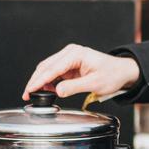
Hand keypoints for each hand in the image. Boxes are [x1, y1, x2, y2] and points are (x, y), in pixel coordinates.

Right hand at [23, 44, 140, 99]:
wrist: (121, 71)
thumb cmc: (112, 74)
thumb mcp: (95, 83)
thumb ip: (74, 87)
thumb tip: (57, 91)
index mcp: (76, 54)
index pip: (52, 68)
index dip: (39, 81)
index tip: (29, 90)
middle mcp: (70, 53)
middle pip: (46, 67)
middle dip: (35, 81)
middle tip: (27, 95)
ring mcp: (69, 58)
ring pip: (48, 69)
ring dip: (41, 82)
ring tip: (35, 96)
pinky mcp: (69, 64)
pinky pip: (54, 73)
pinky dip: (48, 82)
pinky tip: (46, 91)